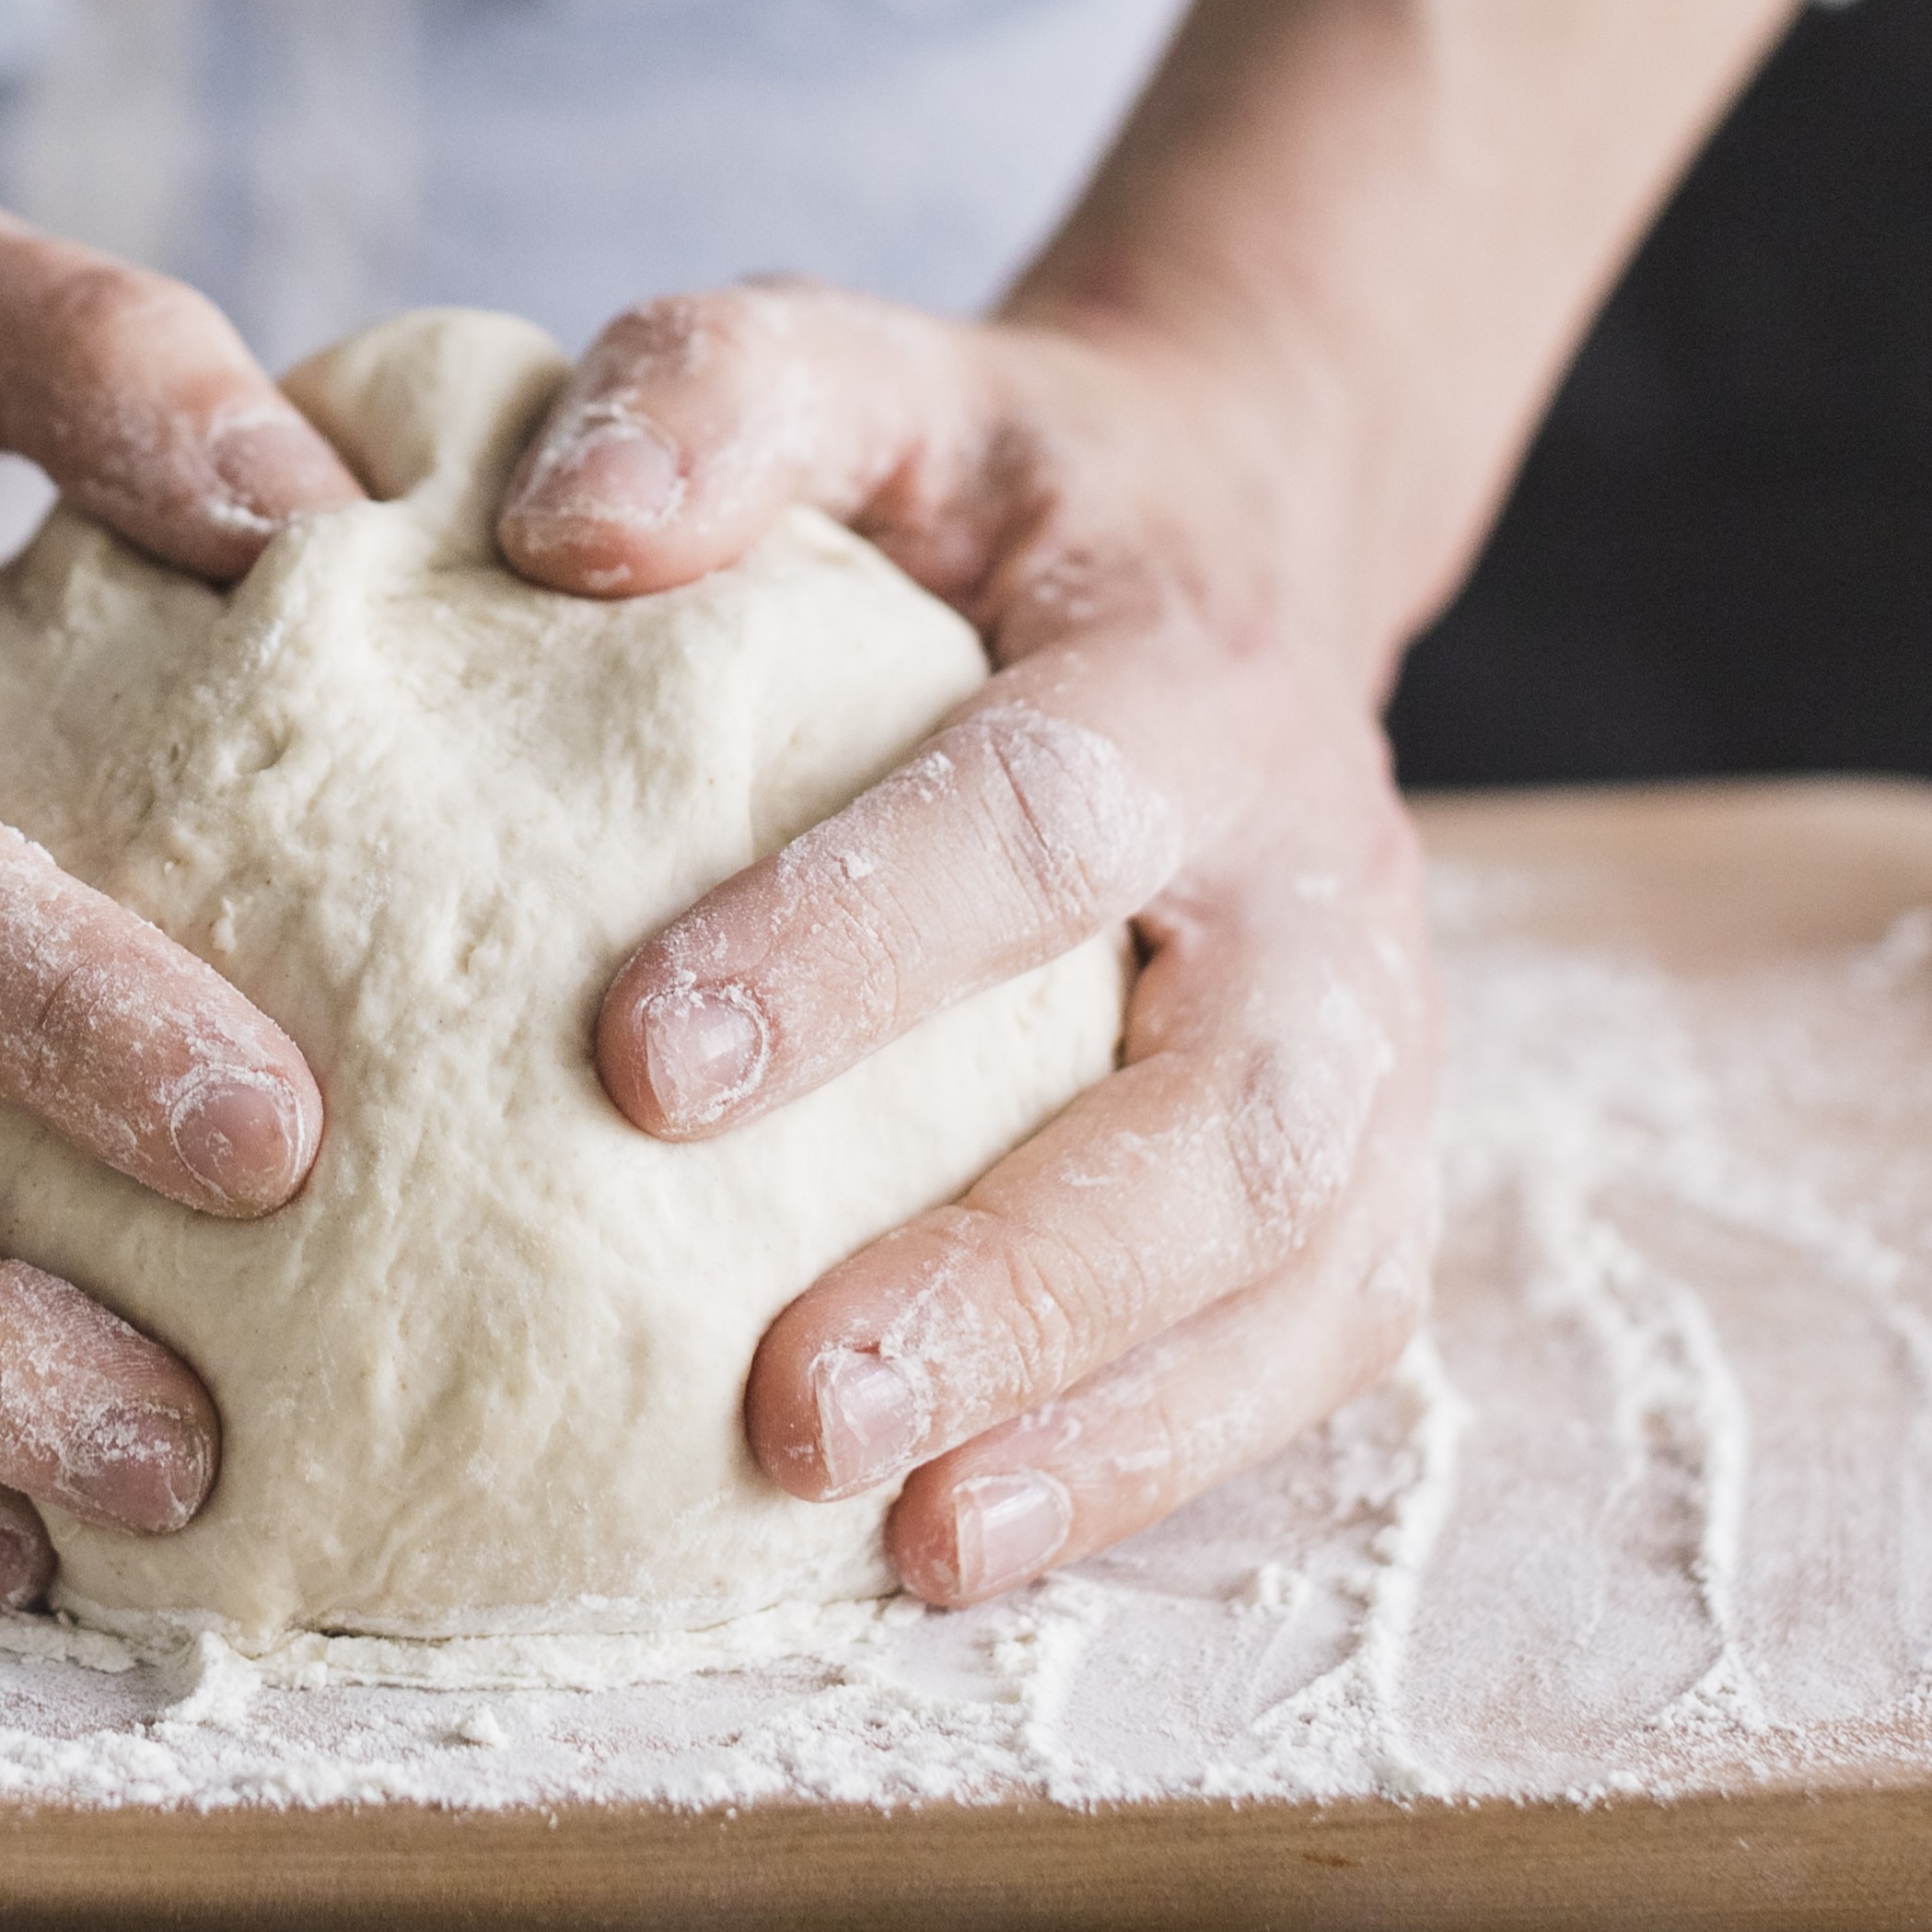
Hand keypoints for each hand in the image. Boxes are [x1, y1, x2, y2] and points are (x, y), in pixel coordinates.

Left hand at [499, 280, 1437, 1603]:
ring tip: (883, 1528)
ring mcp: (1371, 1047)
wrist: (1216, 549)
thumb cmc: (976, 490)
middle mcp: (1319, 881)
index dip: (863, 940)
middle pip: (1225, 1109)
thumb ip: (721, 395)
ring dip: (1096, 1419)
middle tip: (786, 1396)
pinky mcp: (1363, 1172)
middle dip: (1013, 1268)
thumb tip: (560, 525)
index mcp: (1191, 681)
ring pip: (1293, 1269)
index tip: (640, 1063)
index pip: (1040, 814)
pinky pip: (1302, 1352)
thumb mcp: (865, 377)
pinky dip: (1148, 1465)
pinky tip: (952, 1554)